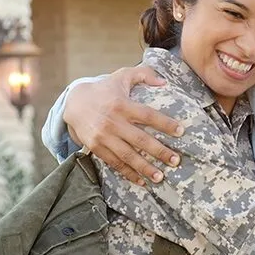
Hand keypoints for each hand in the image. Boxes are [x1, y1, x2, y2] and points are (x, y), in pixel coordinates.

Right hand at [63, 65, 182, 184]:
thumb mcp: (121, 76)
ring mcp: (103, 136)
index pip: (147, 115)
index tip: (180, 131)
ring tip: (160, 177)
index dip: (165, 124)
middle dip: (159, 151)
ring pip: (127, 155)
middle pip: (140, 140)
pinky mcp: (96, 147)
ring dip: (145, 167)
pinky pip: (114, 163)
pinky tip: (141, 181)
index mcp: (122, 104)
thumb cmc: (104, 89)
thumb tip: (165, 82)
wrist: (73, 102)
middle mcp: (113, 121)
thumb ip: (143, 74)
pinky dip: (128, 173)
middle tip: (175, 161)